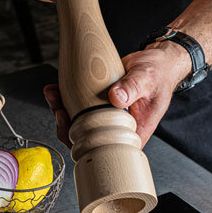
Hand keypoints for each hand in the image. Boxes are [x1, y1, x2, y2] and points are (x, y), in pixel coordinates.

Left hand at [44, 43, 190, 148]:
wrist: (156, 61)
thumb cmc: (158, 74)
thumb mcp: (147, 78)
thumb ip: (133, 87)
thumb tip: (116, 98)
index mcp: (132, 133)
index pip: (106, 151)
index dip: (84, 146)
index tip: (72, 128)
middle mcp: (116, 129)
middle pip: (86, 141)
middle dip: (66, 127)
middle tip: (59, 109)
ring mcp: (105, 118)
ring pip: (78, 125)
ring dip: (61, 111)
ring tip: (53, 94)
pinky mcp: (97, 105)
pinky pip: (77, 108)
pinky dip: (64, 99)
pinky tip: (56, 89)